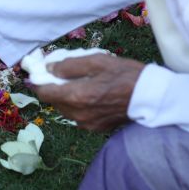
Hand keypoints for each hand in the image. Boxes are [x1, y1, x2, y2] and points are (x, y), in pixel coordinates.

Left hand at [30, 54, 144, 131]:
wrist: (151, 97)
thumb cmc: (125, 74)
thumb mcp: (97, 61)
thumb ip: (69, 65)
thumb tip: (49, 68)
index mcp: (77, 96)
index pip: (44, 93)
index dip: (38, 82)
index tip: (38, 72)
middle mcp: (79, 114)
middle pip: (54, 101)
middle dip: (53, 87)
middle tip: (61, 73)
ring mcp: (87, 124)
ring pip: (65, 109)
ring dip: (65, 96)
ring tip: (78, 82)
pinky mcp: (96, 128)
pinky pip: (77, 115)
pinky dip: (77, 104)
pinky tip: (89, 93)